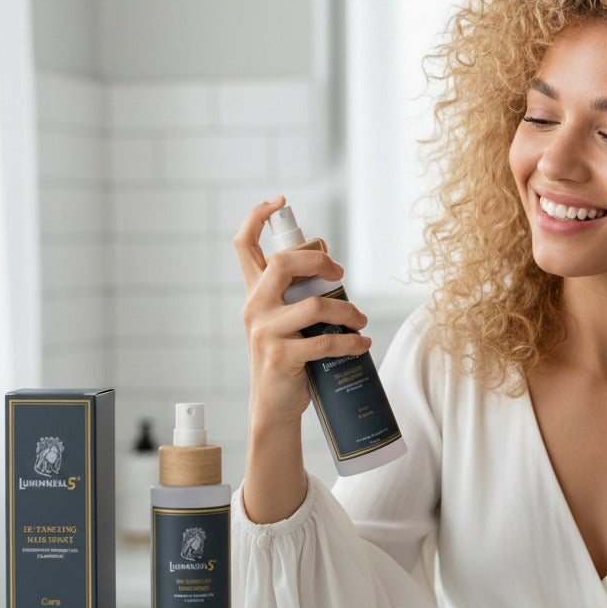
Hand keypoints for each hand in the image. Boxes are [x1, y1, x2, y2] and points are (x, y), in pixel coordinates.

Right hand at [233, 196, 371, 427]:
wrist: (274, 406)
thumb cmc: (288, 357)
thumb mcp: (288, 319)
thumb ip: (299, 288)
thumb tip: (326, 251)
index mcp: (255, 293)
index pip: (244, 245)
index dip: (256, 217)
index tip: (280, 201)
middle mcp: (254, 307)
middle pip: (282, 263)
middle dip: (318, 261)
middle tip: (340, 275)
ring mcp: (264, 332)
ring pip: (313, 305)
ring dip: (347, 311)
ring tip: (360, 321)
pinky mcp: (280, 357)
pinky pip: (324, 343)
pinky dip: (351, 342)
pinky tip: (362, 344)